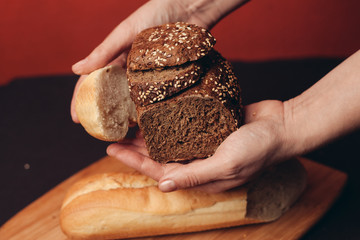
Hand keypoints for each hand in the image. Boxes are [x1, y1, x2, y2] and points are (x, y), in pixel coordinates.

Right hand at [70, 0, 247, 121]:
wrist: (190, 9)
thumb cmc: (157, 14)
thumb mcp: (126, 32)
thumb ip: (103, 52)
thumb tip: (76, 69)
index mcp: (117, 58)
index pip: (93, 82)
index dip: (82, 100)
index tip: (77, 119)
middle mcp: (130, 70)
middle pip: (112, 96)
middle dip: (103, 114)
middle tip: (99, 132)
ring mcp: (148, 76)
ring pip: (133, 101)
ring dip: (125, 117)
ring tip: (121, 134)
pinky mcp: (166, 78)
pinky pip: (154, 98)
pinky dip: (147, 110)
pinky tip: (145, 123)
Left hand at [107, 100, 290, 192]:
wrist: (282, 125)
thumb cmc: (259, 148)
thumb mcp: (227, 164)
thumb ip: (196, 175)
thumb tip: (164, 186)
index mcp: (202, 176)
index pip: (160, 172)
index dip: (134, 161)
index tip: (112, 150)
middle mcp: (200, 162)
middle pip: (160, 156)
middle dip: (136, 148)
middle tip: (114, 135)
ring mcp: (205, 145)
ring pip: (169, 141)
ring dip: (149, 134)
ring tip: (129, 124)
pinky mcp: (210, 128)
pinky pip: (183, 126)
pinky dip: (168, 121)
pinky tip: (156, 113)